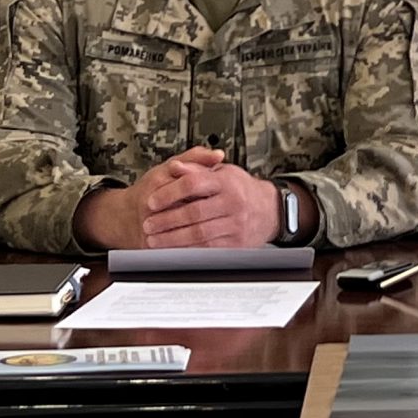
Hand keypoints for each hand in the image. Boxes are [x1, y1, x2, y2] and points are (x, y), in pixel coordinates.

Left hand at [136, 147, 283, 249]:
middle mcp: (233, 202)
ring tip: (154, 239)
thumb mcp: (222, 172)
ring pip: (198, 233)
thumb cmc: (241, 189)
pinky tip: (173, 248)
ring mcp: (235, 224)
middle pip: (193, 212)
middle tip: (148, 224)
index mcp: (226, 181)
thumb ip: (197, 168)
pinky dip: (187, 249)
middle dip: (166, 220)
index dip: (170, 193)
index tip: (152, 201)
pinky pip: (207, 248)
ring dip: (172, 238)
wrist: (269, 210)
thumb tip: (176, 167)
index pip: (194, 183)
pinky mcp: (236, 243)